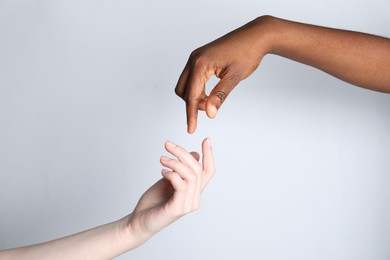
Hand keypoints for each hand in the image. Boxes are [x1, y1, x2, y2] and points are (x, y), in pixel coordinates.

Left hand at [127, 138, 214, 242]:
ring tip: (161, 159)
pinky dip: (172, 174)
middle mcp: (194, 199)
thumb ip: (180, 170)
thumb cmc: (153, 202)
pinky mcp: (177, 209)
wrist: (138, 222)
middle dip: (183, 153)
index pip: (208, 172)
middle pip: (198, 170)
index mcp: (194, 192)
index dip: (209, 155)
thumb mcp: (168, 180)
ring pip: (190, 176)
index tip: (206, 139)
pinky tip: (162, 171)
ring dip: (175, 162)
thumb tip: (194, 154)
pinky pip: (181, 185)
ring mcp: (187, 205)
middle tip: (167, 145)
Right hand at [175, 16, 272, 132]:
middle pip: (182, 90)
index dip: (191, 115)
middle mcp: (194, 59)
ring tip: (213, 101)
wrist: (255, 36)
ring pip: (185, 84)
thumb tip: (210, 114)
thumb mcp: (234, 77)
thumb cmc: (247, 53)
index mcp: (200, 64)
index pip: (191, 95)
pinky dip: (198, 89)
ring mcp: (196, 57)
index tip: (191, 129)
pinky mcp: (200, 58)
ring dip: (195, 97)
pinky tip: (211, 93)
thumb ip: (220, 96)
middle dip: (192, 104)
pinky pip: (192, 78)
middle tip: (210, 109)